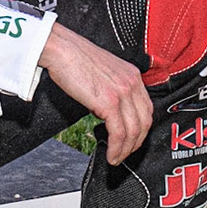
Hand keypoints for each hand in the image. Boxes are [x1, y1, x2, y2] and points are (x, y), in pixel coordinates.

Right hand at [39, 24, 152, 164]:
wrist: (60, 49)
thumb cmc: (73, 57)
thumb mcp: (102, 71)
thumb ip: (110, 88)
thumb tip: (105, 110)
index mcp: (132, 75)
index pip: (146, 108)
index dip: (141, 128)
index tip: (132, 139)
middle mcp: (132, 83)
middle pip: (144, 122)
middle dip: (136, 143)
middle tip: (125, 153)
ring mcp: (122, 93)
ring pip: (134, 131)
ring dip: (126, 150)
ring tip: (116, 158)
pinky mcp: (109, 102)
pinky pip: (119, 133)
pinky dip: (117, 148)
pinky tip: (111, 155)